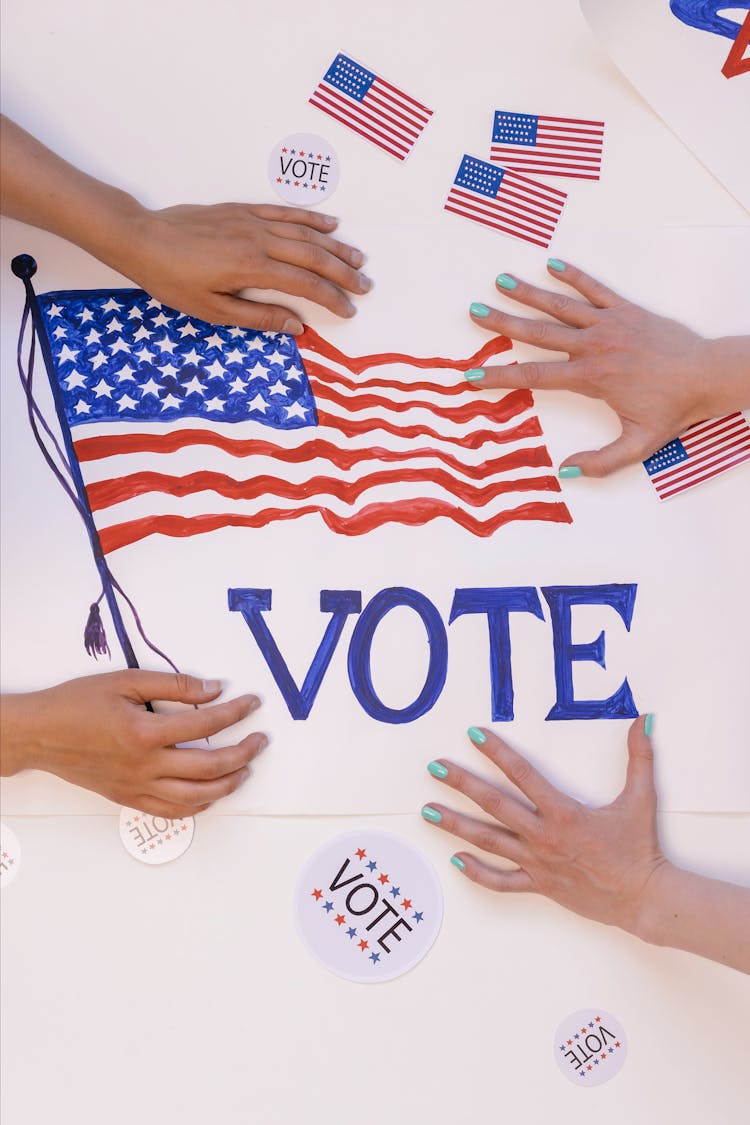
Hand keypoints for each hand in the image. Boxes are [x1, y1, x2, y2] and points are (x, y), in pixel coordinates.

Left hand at [0, 116, 370, 334]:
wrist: (141, 239)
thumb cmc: (172, 279)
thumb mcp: (213, 310)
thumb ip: (257, 317)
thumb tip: (295, 326)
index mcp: (252, 268)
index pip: (305, 284)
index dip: (331, 298)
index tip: (349, 310)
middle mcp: (258, 240)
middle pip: (313, 255)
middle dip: (343, 272)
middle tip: (365, 285)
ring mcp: (251, 221)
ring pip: (304, 232)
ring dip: (334, 245)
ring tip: (357, 257)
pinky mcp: (242, 210)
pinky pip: (284, 212)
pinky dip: (309, 217)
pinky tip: (328, 222)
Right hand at [0, 671, 265, 815]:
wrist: (40, 734)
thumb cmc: (78, 703)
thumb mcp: (126, 680)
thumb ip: (174, 685)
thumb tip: (214, 689)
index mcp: (144, 732)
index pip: (205, 723)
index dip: (235, 712)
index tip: (252, 703)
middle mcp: (144, 765)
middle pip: (209, 767)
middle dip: (243, 753)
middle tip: (260, 740)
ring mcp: (137, 787)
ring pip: (196, 797)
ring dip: (227, 784)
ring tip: (244, 769)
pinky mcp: (128, 799)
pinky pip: (172, 810)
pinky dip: (198, 805)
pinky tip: (211, 793)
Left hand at [421, 717, 665, 932]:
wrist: (643, 898)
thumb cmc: (640, 848)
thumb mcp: (641, 798)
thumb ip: (639, 757)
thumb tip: (643, 720)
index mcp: (564, 812)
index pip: (522, 775)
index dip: (497, 752)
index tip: (473, 736)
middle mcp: (544, 836)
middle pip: (494, 804)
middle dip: (461, 784)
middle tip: (435, 768)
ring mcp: (538, 863)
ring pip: (488, 841)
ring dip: (455, 825)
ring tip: (427, 811)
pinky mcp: (539, 886)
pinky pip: (501, 881)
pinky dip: (477, 873)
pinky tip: (455, 861)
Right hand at [466, 261, 749, 476]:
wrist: (707, 375)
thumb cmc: (674, 410)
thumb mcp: (638, 445)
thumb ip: (601, 461)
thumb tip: (565, 470)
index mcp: (590, 378)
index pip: (534, 376)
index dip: (499, 377)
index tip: (472, 375)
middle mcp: (594, 346)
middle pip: (538, 333)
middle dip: (503, 323)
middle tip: (474, 311)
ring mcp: (609, 324)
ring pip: (560, 306)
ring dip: (529, 293)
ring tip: (501, 281)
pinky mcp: (626, 310)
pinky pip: (595, 289)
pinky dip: (574, 276)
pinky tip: (553, 264)